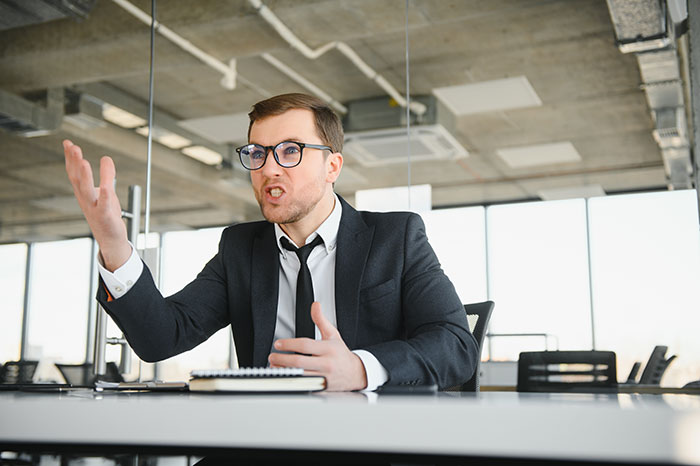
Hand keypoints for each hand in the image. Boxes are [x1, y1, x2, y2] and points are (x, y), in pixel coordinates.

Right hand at [63, 140, 130, 270]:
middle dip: (73, 163)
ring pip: (86, 191)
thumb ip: (105, 176)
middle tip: (72, 147)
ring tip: (83, 161)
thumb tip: (105, 158)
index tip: (66, 143)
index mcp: (83, 193)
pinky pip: (104, 205)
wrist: (111, 239)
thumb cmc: (107, 215)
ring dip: (84, 176)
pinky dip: (104, 195)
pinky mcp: (105, 216)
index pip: (73, 173)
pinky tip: (105, 186)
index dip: (70, 158)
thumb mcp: (106, 192)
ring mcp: (94, 208)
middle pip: (76, 179)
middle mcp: (85, 200)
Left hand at [268, 302, 367, 390]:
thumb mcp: (333, 334)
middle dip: (282, 359)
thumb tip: (315, 305)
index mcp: (329, 349)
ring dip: (284, 371)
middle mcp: (327, 364)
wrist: (355, 373)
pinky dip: (292, 380)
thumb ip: (321, 320)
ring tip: (274, 365)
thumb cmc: (341, 354)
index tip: (278, 344)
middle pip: (299, 362)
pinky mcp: (321, 387)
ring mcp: (324, 377)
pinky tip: (284, 376)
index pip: (305, 345)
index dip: (289, 344)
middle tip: (272, 355)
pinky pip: (303, 384)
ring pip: (300, 375)